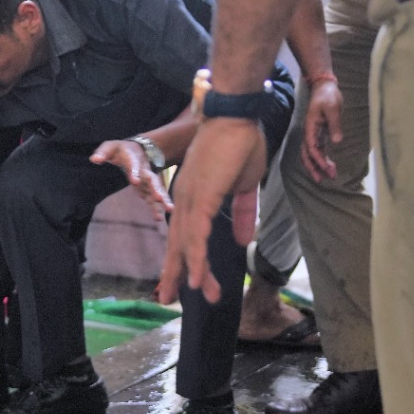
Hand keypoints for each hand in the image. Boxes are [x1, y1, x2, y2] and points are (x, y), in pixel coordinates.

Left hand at [90, 139, 172, 222]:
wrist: (138, 149)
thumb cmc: (120, 150)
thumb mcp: (110, 147)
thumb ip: (102, 153)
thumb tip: (94, 160)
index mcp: (134, 160)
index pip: (135, 166)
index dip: (135, 172)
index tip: (134, 181)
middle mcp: (144, 171)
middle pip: (152, 180)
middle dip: (156, 188)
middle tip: (159, 197)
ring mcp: (148, 181)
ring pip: (157, 190)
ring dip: (162, 199)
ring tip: (169, 209)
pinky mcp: (148, 189)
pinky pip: (153, 199)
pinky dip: (156, 208)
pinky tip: (158, 218)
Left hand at [158, 119, 266, 305]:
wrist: (237, 114)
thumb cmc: (241, 143)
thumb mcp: (245, 185)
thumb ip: (244, 213)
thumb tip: (246, 241)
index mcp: (193, 197)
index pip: (187, 235)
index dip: (187, 259)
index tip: (190, 282)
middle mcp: (185, 200)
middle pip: (179, 244)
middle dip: (175, 274)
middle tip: (167, 299)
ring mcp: (190, 198)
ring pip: (186, 244)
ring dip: (190, 273)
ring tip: (190, 296)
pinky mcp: (201, 196)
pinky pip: (196, 234)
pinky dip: (195, 258)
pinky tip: (195, 278)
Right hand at [300, 78, 343, 182]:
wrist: (324, 86)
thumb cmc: (328, 95)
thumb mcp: (333, 108)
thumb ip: (334, 124)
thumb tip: (337, 141)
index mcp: (310, 127)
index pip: (311, 147)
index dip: (318, 159)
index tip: (327, 168)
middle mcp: (309, 133)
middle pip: (306, 154)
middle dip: (313, 168)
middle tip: (323, 179)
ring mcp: (313, 133)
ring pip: (310, 154)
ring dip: (316, 166)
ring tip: (326, 176)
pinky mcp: (319, 133)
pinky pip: (317, 150)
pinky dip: (321, 159)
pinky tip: (328, 165)